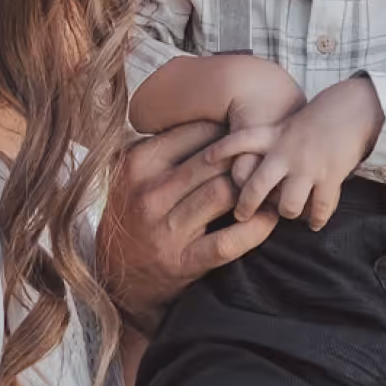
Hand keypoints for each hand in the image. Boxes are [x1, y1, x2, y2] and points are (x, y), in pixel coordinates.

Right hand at [97, 121, 278, 333]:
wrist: (115, 274)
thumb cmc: (134, 209)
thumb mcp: (134, 170)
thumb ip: (165, 142)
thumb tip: (214, 110)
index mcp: (139, 162)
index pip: (197, 132)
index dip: (228, 131)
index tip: (246, 133)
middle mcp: (150, 194)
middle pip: (215, 161)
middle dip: (245, 157)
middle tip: (269, 154)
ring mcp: (166, 229)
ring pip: (224, 193)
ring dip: (253, 188)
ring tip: (270, 182)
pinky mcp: (183, 262)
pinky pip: (228, 241)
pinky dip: (255, 227)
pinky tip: (269, 217)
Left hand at [207, 77, 383, 231]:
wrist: (352, 109)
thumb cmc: (317, 118)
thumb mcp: (286, 124)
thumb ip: (267, 142)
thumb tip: (245, 169)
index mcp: (275, 135)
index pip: (241, 139)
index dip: (221, 150)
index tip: (206, 161)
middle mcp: (287, 152)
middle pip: (257, 186)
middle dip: (246, 205)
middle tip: (240, 215)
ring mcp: (308, 166)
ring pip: (287, 206)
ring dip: (287, 213)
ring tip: (287, 214)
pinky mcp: (331, 177)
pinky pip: (319, 210)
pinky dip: (316, 220)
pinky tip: (313, 223)